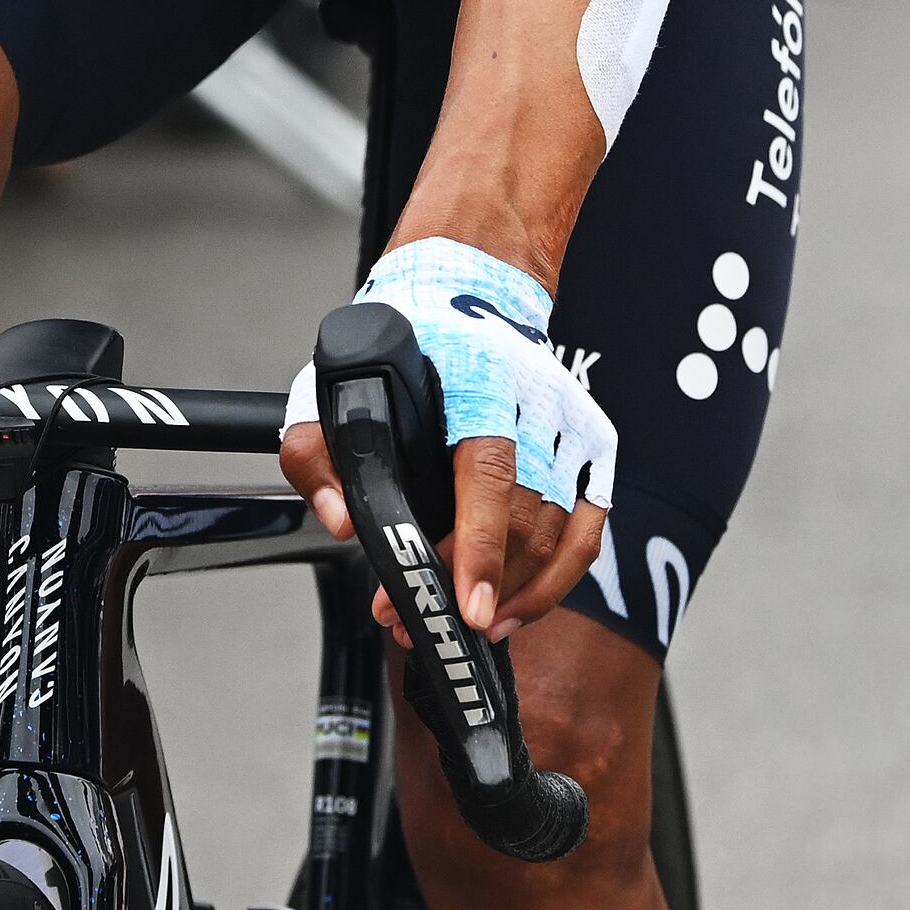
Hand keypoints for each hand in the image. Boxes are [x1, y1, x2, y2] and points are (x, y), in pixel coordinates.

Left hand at [278, 238, 612, 645]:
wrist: (475, 287)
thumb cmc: (409, 341)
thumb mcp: (336, 380)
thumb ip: (316, 451)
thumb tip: (341, 520)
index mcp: (479, 382)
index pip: (489, 474)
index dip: (480, 545)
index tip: (469, 605)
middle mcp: (537, 406)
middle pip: (523, 521)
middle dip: (475, 586)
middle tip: (418, 620)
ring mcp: (573, 428)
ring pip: (559, 536)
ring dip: (514, 594)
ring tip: (464, 623)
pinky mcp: (593, 446)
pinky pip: (588, 531)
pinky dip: (559, 579)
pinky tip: (518, 606)